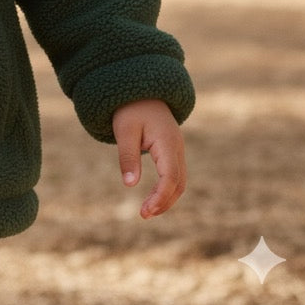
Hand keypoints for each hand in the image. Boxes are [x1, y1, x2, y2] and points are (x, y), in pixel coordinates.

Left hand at [112, 99, 186, 218]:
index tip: (145, 211)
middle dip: (164, 202)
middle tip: (144, 214)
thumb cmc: (130, 109)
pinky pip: (175, 174)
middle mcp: (177, 148)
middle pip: (178, 183)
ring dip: (167, 198)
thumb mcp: (125, 131)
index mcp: (167, 143)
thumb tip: (129, 185)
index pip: (170, 177)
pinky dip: (167, 188)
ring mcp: (177, 150)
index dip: (160, 197)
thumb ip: (128, 156)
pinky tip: (153, 197)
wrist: (141, 90)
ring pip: (179, 181)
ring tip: (147, 210)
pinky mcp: (172, 151)